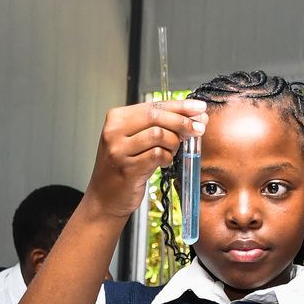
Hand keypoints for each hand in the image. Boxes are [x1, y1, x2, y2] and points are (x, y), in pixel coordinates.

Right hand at [82, 100, 206, 223]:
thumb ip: (157, 126)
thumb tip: (193, 117)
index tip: (198, 108)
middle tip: (198, 129)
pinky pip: (157, 155)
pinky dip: (167, 157)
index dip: (180, 106)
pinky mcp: (128, 168)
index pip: (154, 105)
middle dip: (182, 122)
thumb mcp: (134, 140)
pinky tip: (164, 162)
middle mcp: (114, 131)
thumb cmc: (122, 168)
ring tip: (173, 150)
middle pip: (156, 116)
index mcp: (116, 118)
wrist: (104, 198)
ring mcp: (119, 150)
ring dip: (173, 142)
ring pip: (158, 134)